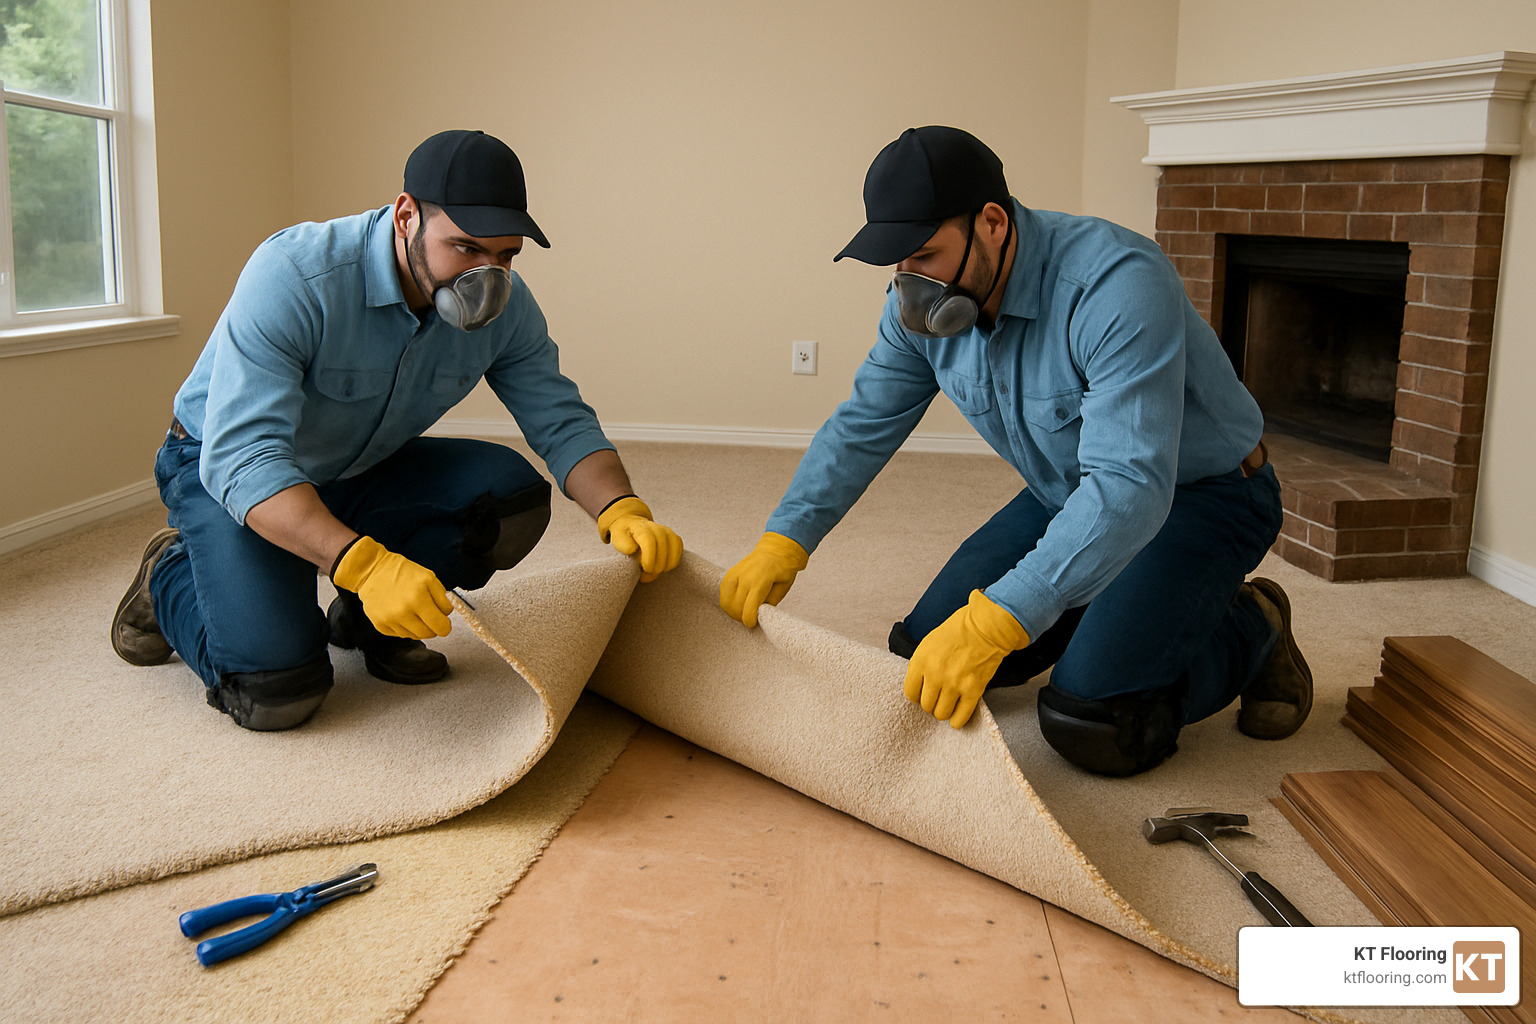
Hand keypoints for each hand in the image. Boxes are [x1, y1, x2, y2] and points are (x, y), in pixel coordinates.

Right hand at [331, 536, 452, 638]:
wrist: (372, 570)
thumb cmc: (402, 572)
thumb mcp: (429, 578)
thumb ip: (443, 598)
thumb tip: (446, 616)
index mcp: (418, 599)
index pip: (440, 626)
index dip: (446, 625)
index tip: (444, 621)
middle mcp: (403, 612)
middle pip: (428, 634)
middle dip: (433, 628)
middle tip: (431, 617)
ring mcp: (390, 620)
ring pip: (414, 636)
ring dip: (419, 628)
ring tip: (415, 613)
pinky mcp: (380, 625)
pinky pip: (400, 634)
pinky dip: (404, 627)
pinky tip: (402, 614)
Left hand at [597, 496, 682, 581]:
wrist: (633, 525)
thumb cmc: (625, 535)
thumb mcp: (618, 538)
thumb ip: (623, 544)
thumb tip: (632, 549)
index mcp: (642, 528)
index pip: (650, 542)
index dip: (649, 559)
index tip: (645, 569)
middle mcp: (657, 528)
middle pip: (662, 549)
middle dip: (655, 567)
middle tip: (646, 575)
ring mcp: (668, 532)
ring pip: (673, 552)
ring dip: (664, 566)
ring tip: (653, 572)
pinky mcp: (675, 538)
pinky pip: (679, 552)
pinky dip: (672, 563)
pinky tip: (662, 567)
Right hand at [719, 532, 809, 627]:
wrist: (775, 550)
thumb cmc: (782, 570)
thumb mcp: (783, 588)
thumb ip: (770, 603)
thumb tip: (758, 615)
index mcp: (759, 582)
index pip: (748, 610)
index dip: (750, 621)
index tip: (753, 623)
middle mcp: (744, 578)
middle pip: (736, 609)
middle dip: (742, 618)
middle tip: (751, 618)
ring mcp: (734, 575)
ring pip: (726, 603)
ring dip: (733, 612)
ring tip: (743, 611)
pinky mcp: (728, 574)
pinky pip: (722, 595)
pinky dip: (728, 603)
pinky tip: (737, 603)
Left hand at [904, 590, 1028, 728]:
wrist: (986, 627)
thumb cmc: (958, 630)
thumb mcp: (929, 642)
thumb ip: (921, 664)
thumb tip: (918, 683)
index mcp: (921, 661)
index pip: (910, 693)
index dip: (917, 695)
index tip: (923, 693)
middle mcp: (935, 675)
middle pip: (926, 705)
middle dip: (931, 703)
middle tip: (938, 697)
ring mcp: (954, 684)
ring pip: (941, 714)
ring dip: (944, 711)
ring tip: (948, 704)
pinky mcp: (973, 690)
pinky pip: (960, 716)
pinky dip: (958, 721)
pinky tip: (957, 718)